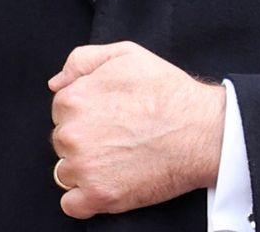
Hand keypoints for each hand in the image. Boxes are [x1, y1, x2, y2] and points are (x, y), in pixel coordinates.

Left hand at [48, 42, 226, 218]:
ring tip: (120, 158)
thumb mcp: (126, 55)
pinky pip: (72, 204)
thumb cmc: (169, 93)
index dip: (87, 113)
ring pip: (67, 172)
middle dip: (85, 140)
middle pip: (63, 142)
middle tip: (119, 136)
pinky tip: (111, 182)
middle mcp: (71, 134)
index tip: (110, 117)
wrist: (202, 131)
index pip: (62, 112)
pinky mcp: (99, 196)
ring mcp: (84, 168)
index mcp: (73, 99)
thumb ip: (82, 60)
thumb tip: (56, 83)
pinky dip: (87, 198)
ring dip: (87, 168)